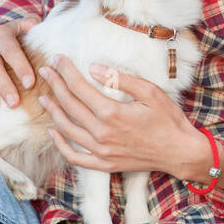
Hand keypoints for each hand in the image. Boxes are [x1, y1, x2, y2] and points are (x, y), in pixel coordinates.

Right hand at [0, 16, 41, 109]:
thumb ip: (31, 23)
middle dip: (4, 85)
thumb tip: (32, 24)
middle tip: (14, 103)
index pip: (11, 50)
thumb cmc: (21, 37)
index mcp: (1, 34)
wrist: (0, 39)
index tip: (30, 84)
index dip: (20, 67)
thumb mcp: (27, 26)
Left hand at [37, 54, 215, 186]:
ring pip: (67, 130)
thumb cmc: (168, 119)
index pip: (79, 87)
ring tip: (44, 97)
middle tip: (45, 70)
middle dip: (55, 85)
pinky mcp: (104, 164)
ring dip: (53, 112)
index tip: (57, 58)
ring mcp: (101, 152)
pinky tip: (53, 132)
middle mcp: (102, 133)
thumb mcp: (149, 92)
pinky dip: (61, 145)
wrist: (179, 151)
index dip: (66, 71)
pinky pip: (75, 157)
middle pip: (69, 105)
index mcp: (112, 113)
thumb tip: (93, 68)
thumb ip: (120, 79)